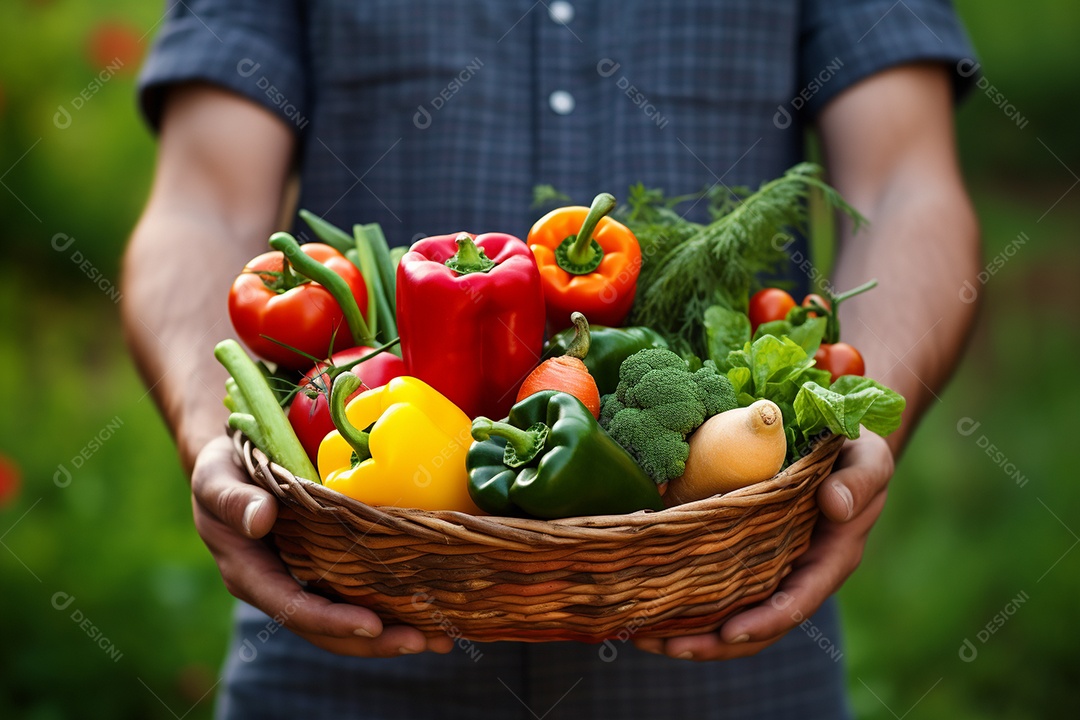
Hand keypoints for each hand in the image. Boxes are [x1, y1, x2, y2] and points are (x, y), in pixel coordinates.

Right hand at [190, 435, 454, 656]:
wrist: (232, 464)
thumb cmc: (222, 468)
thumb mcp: (216, 477)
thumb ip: (233, 499)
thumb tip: (260, 519)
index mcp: (250, 574)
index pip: (293, 608)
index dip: (331, 621)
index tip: (372, 624)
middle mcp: (280, 587)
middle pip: (327, 629)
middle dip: (374, 641)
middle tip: (423, 642)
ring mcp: (305, 581)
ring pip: (347, 619)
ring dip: (392, 633)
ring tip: (440, 638)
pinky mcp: (326, 569)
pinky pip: (358, 595)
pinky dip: (392, 606)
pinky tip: (429, 610)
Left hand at [634, 432, 893, 660]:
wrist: (841, 444)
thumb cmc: (855, 451)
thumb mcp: (868, 461)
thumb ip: (858, 482)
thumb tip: (835, 506)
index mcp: (831, 558)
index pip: (798, 601)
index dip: (765, 622)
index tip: (729, 634)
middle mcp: (799, 574)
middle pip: (757, 625)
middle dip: (713, 643)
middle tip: (665, 644)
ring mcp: (773, 569)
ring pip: (733, 616)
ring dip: (692, 633)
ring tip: (644, 637)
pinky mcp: (749, 556)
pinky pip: (720, 588)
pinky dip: (688, 602)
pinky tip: (651, 604)